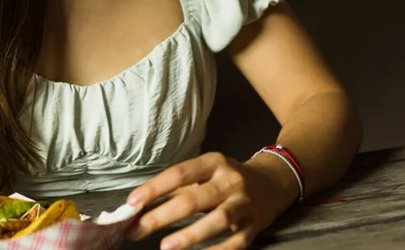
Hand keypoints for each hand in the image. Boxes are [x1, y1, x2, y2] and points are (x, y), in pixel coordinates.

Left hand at [125, 152, 298, 249]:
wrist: (272, 184)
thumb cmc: (227, 180)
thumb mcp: (206, 174)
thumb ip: (175, 189)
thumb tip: (138, 208)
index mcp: (214, 163)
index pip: (179, 173)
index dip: (154, 188)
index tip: (131, 203)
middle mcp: (230, 181)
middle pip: (193, 199)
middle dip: (162, 216)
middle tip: (136, 231)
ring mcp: (244, 204)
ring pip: (217, 220)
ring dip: (190, 235)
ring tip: (166, 246)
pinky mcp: (254, 227)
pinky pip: (234, 243)